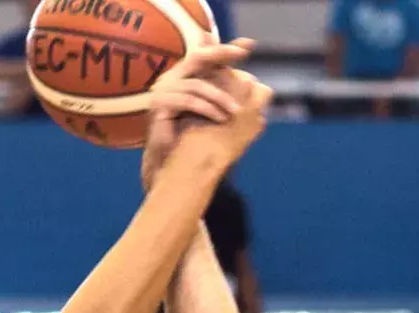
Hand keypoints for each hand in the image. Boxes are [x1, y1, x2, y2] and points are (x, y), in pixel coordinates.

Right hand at [140, 39, 256, 186]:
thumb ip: (229, 96)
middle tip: (243, 56)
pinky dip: (208, 109)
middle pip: (198, 58)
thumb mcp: (215, 112)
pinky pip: (188, 101)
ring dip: (220, 98)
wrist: (169, 161)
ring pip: (197, 85)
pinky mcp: (160, 105)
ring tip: (237, 112)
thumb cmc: (192, 137)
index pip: (207, 55)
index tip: (250, 45)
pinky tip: (221, 119)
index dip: (226, 49)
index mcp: (185, 76)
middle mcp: (172, 77)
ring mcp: (163, 90)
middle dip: (222, 55)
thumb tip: (259, 85)